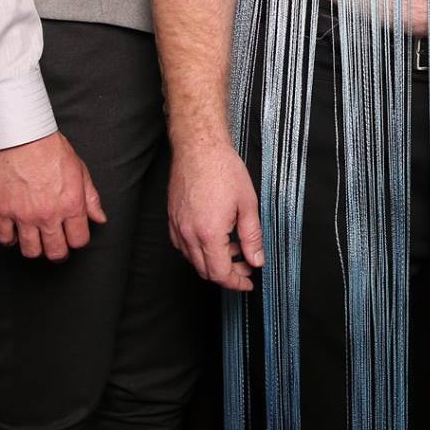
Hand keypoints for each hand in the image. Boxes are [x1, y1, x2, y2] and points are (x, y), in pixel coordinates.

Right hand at [0, 131, 107, 260]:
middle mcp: (48, 214)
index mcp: (71, 205)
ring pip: (31, 251)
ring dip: (35, 249)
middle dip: (58, 252)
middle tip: (56, 245)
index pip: (79, 240)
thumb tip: (99, 219)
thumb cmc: (53, 149)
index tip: (72, 235)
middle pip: (56, 252)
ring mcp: (24, 214)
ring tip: (36, 239)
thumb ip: (91, 198)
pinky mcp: (3, 210)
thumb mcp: (80, 171)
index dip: (77, 240)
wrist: (24, 136)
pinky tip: (16, 232)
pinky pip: (4, 238)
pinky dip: (10, 239)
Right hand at [167, 140, 263, 291]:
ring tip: (234, 246)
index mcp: (209, 233)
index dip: (236, 282)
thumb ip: (252, 237)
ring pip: (193, 260)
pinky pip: (183, 246)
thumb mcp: (248, 204)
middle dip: (228, 274)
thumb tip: (256, 260)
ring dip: (214, 261)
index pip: (220, 273)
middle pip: (206, 271)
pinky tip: (214, 238)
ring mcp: (177, 227)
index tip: (248, 281)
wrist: (199, 147)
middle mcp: (189, 234)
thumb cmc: (223, 169)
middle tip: (246, 265)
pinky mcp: (172, 219)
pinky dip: (199, 250)